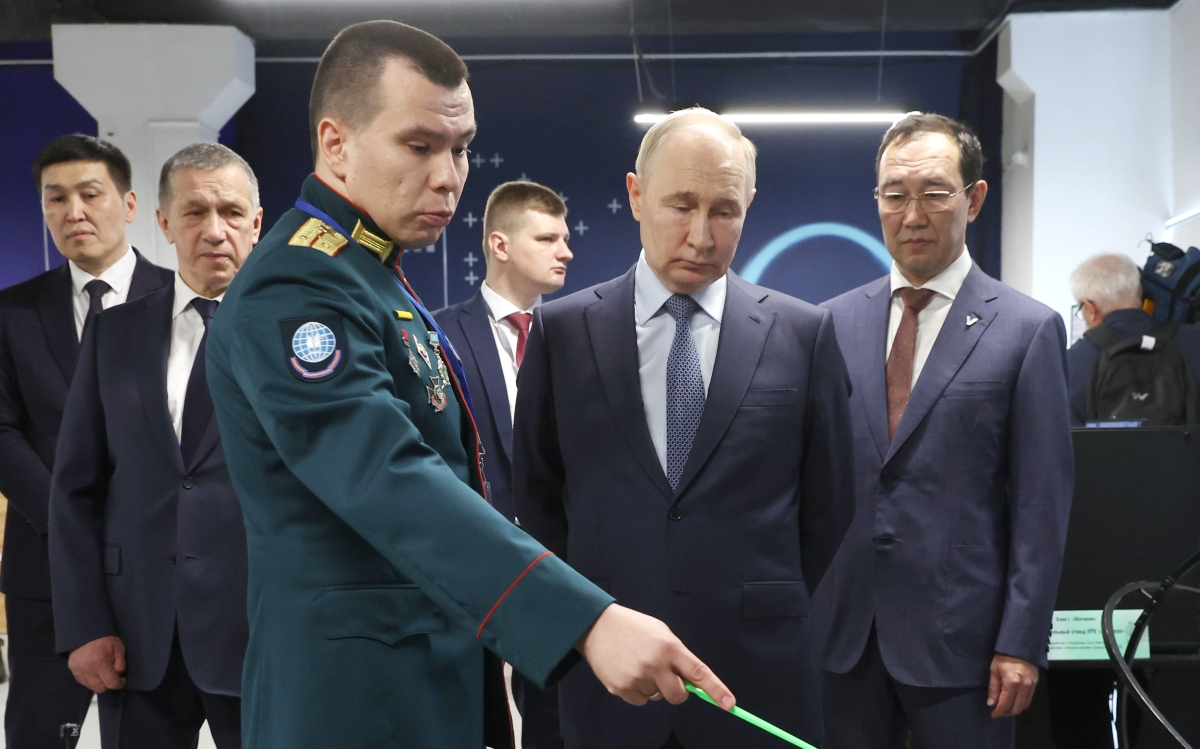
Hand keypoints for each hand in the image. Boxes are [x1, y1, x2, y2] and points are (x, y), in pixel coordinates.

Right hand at [68, 636, 126, 692]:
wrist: (86, 632)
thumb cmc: (105, 639)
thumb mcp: (118, 648)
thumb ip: (120, 663)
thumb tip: (119, 674)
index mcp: (100, 663)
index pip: (111, 683)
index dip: (119, 684)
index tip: (122, 680)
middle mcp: (88, 670)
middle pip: (100, 688)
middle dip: (108, 685)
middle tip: (112, 676)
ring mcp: (78, 671)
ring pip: (90, 686)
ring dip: (99, 683)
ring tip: (103, 674)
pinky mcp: (73, 670)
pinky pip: (83, 682)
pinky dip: (90, 680)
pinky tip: (94, 672)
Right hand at [577, 604, 734, 708]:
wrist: (596, 626)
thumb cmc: (634, 628)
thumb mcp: (661, 633)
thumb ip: (677, 655)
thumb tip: (693, 682)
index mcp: (669, 647)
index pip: (698, 673)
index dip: (716, 690)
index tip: (730, 704)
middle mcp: (655, 665)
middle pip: (678, 696)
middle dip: (678, 691)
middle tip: (667, 678)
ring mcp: (637, 678)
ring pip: (657, 697)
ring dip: (653, 687)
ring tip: (638, 665)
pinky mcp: (621, 689)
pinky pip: (641, 701)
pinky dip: (638, 691)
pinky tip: (628, 672)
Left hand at [987, 654, 1037, 717]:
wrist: (1020, 646)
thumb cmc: (1003, 657)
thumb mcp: (994, 671)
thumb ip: (993, 688)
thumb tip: (991, 704)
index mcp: (1012, 683)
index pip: (1005, 704)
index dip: (999, 712)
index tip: (993, 714)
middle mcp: (1024, 687)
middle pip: (1016, 708)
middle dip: (1006, 713)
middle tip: (998, 712)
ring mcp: (1032, 686)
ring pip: (1024, 706)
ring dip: (1014, 709)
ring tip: (1005, 707)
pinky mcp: (1036, 685)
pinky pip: (1029, 700)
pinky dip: (1021, 703)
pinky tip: (1014, 701)